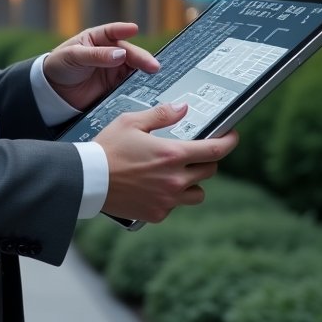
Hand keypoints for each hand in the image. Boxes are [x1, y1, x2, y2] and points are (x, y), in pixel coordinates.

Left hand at [43, 22, 158, 110]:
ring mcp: (113, 69)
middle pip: (129, 52)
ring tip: (155, 77)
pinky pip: (129, 85)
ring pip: (133, 69)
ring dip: (144, 72)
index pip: (112, 32)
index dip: (123, 30)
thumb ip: (97, 55)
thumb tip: (121, 54)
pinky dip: (139, 86)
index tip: (134, 29)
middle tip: (152, 66)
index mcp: (97, 38)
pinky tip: (147, 89)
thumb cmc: (60, 65)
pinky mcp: (114, 86)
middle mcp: (109, 52)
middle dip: (141, 58)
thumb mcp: (75, 56)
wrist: (53, 91)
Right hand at [94, 103, 238, 223]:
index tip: (232, 137)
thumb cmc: (108, 147)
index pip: (214, 150)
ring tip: (175, 173)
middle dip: (206, 160)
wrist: (88, 179)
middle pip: (209, 171)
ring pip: (197, 193)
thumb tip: (183, 108)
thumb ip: (162, 114)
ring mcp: (168, 199)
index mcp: (172, 154)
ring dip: (193, 182)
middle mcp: (175, 179)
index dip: (229, 142)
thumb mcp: (131, 122)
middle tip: (192, 152)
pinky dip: (171, 196)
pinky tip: (154, 186)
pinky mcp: (158, 213)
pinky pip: (175, 205)